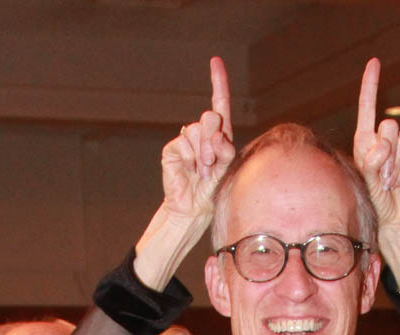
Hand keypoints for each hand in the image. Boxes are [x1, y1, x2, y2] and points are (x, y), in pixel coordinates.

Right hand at [159, 56, 235, 225]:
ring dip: (204, 155)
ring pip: (198, 131)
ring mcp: (186, 141)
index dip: (218, 82)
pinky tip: (191, 171)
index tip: (215, 62)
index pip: (220, 104)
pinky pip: (184, 143)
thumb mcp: (227, 168)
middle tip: (212, 163)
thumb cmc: (213, 190)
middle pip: (211, 117)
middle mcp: (202, 134)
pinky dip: (191, 158)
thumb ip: (225, 148)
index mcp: (219, 135)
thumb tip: (215, 133)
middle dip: (214, 141)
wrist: (194, 208)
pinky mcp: (173, 149)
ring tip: (203, 172)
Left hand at [353, 57, 399, 231]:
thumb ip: (370, 163)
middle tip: (380, 174)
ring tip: (387, 184)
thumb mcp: (364, 182)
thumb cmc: (370, 200)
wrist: (390, 219)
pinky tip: (399, 185)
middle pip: (390, 126)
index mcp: (364, 141)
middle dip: (386, 150)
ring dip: (395, 167)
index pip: (367, 108)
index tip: (374, 62)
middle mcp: (382, 142)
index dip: (371, 85)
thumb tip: (381, 147)